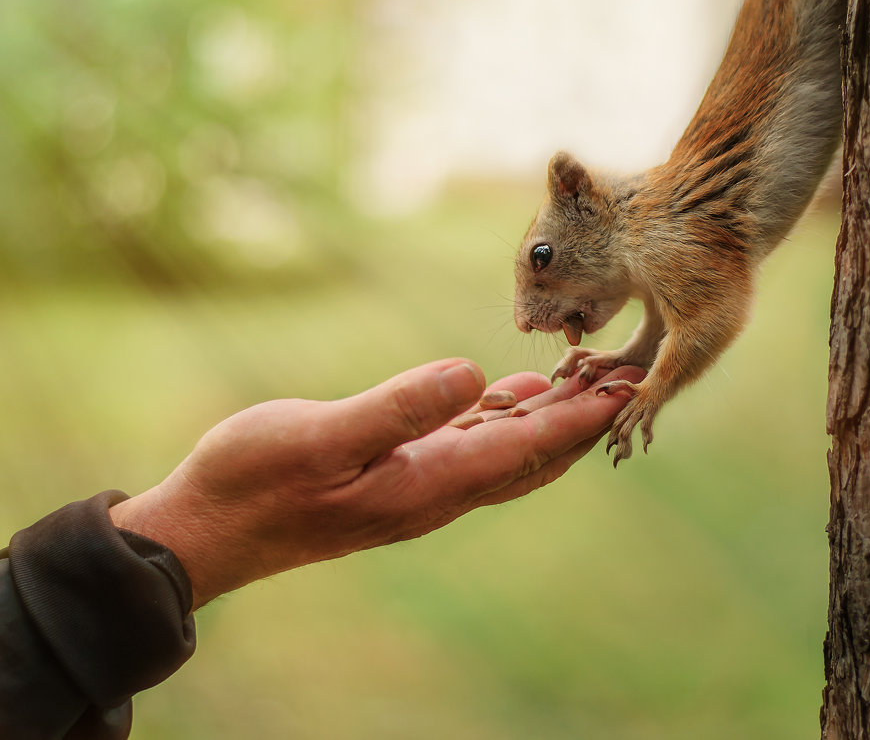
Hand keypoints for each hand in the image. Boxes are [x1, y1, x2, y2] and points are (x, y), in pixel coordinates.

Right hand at [109, 359, 643, 608]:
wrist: (205, 531)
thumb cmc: (254, 482)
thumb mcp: (321, 438)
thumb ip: (398, 409)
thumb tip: (472, 374)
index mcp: (428, 485)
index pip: (526, 450)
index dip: (580, 420)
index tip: (628, 392)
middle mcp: (436, 491)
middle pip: (531, 454)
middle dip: (581, 418)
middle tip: (627, 377)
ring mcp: (417, 484)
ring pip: (505, 449)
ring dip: (549, 416)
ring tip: (588, 378)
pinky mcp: (396, 473)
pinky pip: (469, 444)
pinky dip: (504, 416)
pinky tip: (515, 391)